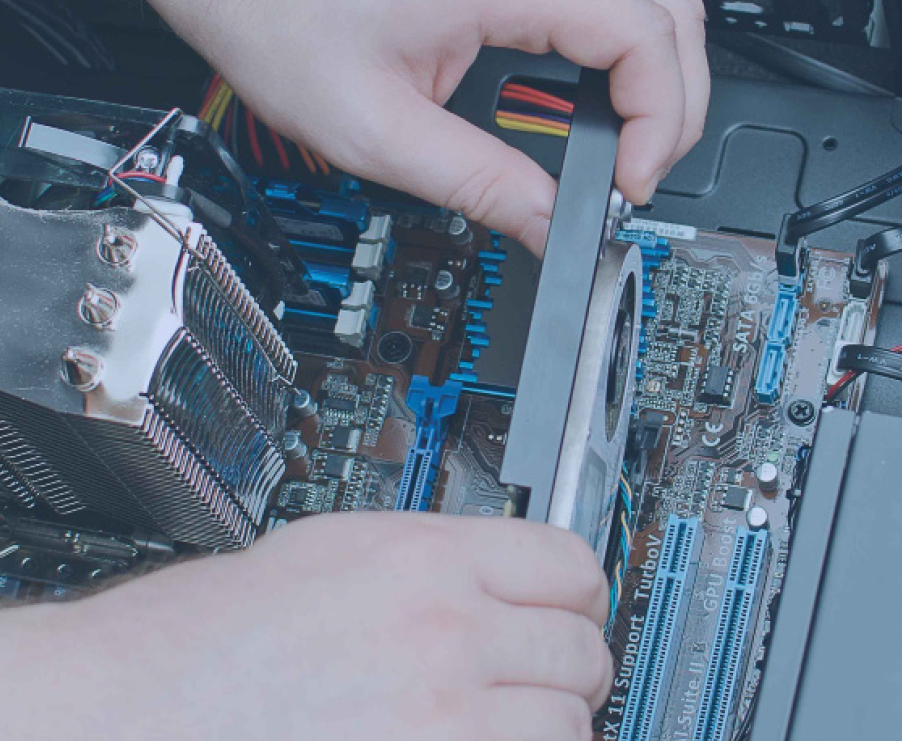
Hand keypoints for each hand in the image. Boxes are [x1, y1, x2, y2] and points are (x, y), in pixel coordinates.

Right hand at [0, 513, 611, 740]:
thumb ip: (433, 562)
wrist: (134, 711)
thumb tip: (501, 578)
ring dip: (542, 727)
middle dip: (563, 663)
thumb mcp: (331, 554)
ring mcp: (445, 721)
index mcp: (421, 559)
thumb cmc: (208, 641)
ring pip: (569, 725)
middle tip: (529, 674)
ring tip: (486, 723)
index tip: (575, 606)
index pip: (570, 562)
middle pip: (582, 646)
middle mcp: (444, 634)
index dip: (579, 589)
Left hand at [149, 0, 707, 253]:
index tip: (631, 181)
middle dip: (673, 103)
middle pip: (667, 11)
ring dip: (655, 70)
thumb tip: (544, 225)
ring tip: (628, 140)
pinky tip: (600, 87)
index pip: (641, 34)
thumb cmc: (276, 22)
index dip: (659, 119)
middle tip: (638, 172)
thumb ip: (475, 181)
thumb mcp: (377, 129)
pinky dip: (620, 43)